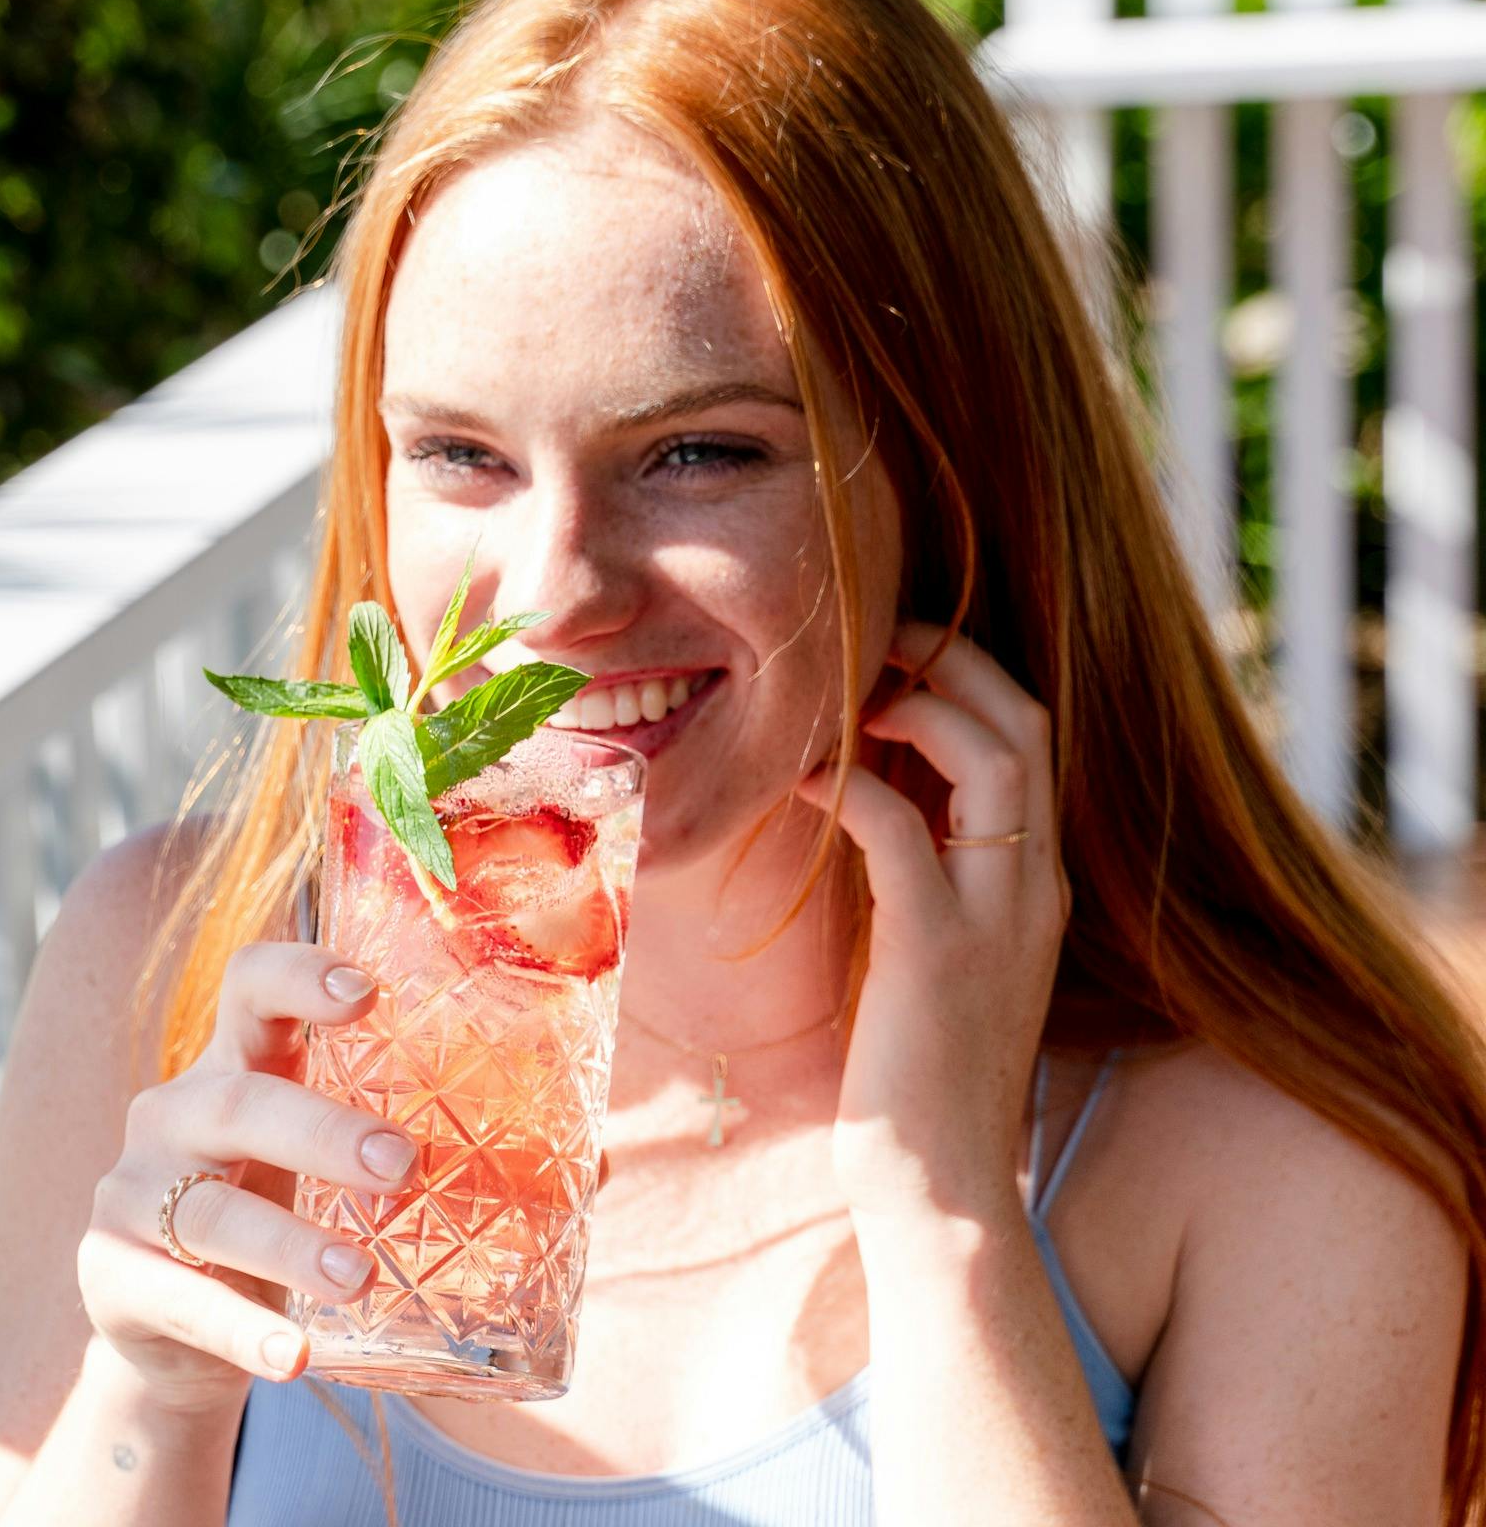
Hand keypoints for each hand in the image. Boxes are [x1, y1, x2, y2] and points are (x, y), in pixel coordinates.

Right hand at [75, 943, 418, 1416]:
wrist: (182, 1334)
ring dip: (288, 1242)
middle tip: (400, 1164)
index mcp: (238, 1065)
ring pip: (208, 1209)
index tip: (366, 993)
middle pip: (238, 1102)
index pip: (251, 985)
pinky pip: (179, 1300)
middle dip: (322, 1130)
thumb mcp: (341, 1177)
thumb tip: (598, 1162)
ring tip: (360, 1276)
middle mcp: (176, 1113)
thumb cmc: (284, 1221)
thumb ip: (452, 1161)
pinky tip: (292, 1355)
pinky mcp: (114, 1276)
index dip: (300, 975)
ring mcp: (135, 1193)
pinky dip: (239, 1330)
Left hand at [795, 622, 1069, 1229]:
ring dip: (917, 704)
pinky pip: (902, 831)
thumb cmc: (918, 1073)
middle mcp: (1033, 887)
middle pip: (1027, 721)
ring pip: (996, 757)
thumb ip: (922, 877)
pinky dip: (851, 788)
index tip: (896, 660)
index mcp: (1034, 884)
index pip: (1033, 739)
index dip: (971, 678)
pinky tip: (796, 783)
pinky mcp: (935, 951)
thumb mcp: (934, 954)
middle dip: (954, 659)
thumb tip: (865, 803)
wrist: (941, 1188)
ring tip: (846, 697)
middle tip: (875, 641)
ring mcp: (996, 918)